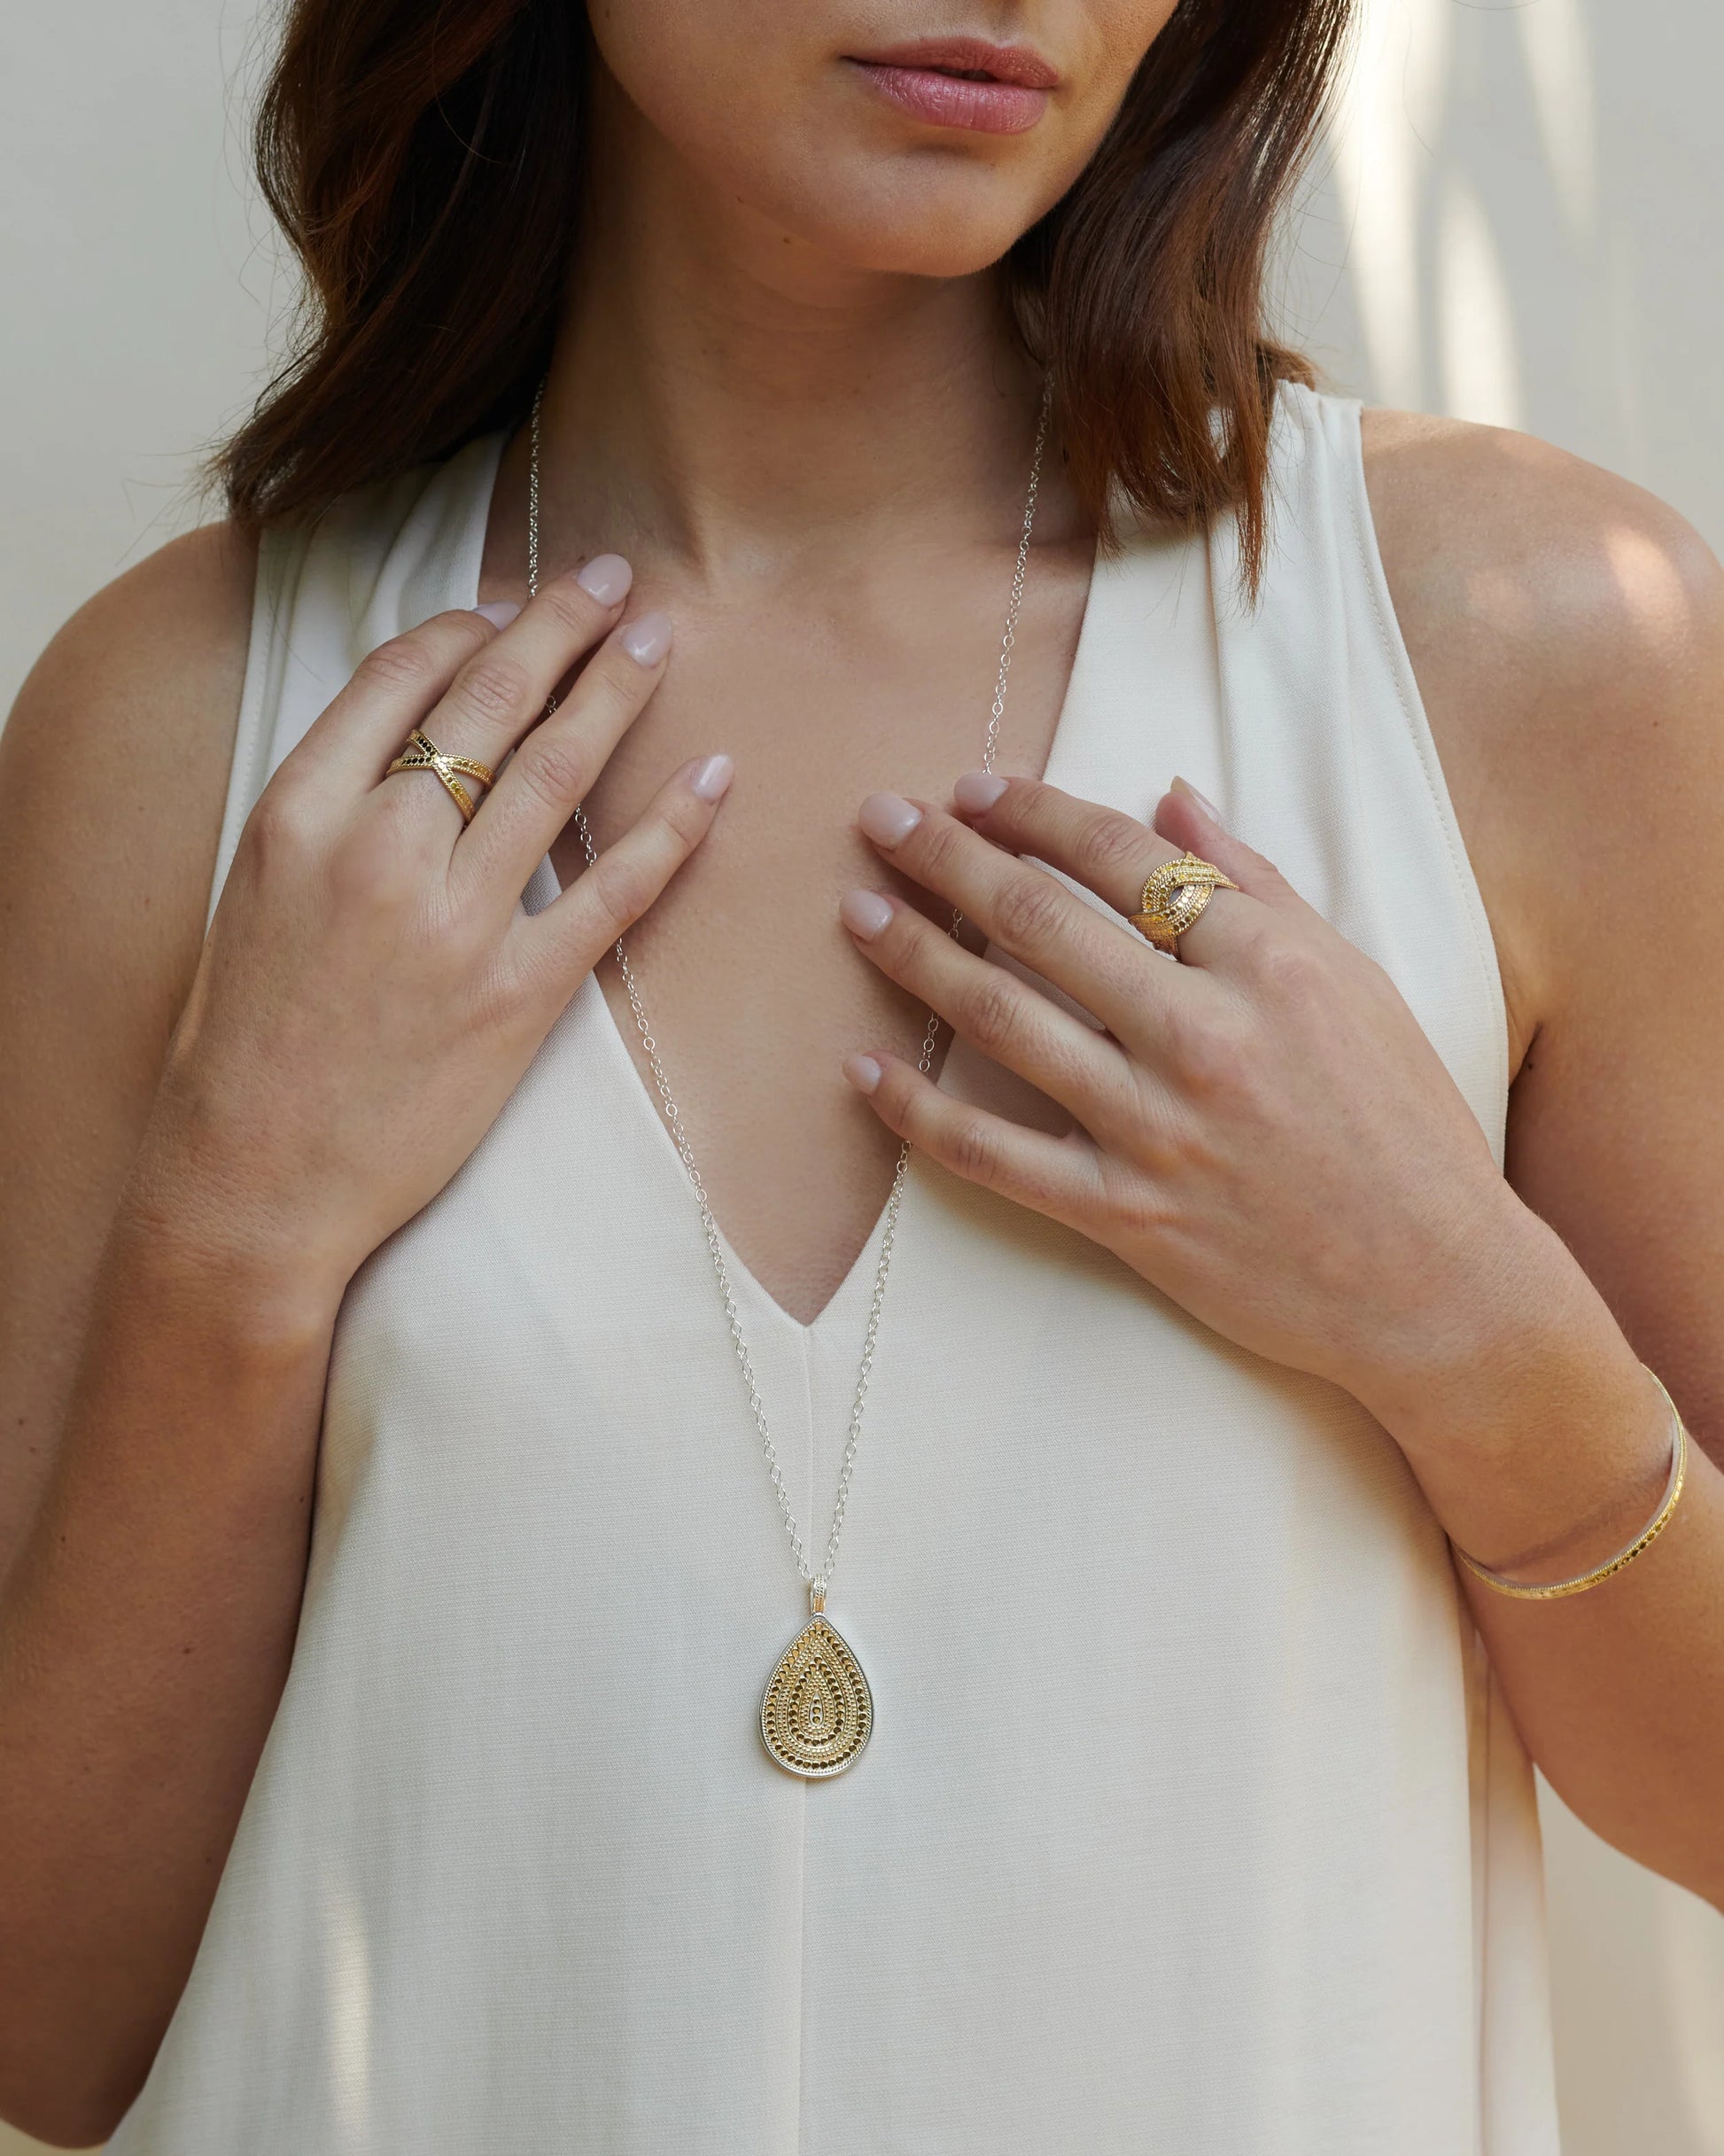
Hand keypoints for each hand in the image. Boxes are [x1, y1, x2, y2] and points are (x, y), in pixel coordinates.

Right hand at [132, 560, 730, 1308]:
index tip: (510, 606)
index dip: (468, 627)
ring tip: (658, 640)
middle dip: (561, 624)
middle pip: (491, 700)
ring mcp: (457, 923)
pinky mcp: (520, 996)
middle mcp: (381, 849)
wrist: (255, 1173)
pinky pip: (616, 891)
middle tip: (614, 579)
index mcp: (301, 813)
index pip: (399, 678)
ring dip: (617, 691)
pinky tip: (713, 776)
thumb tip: (415, 737)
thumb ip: (330, 807)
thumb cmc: (248, 1038)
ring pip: (559, 771)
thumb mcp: (256, 892)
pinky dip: (673, 827)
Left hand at [837, 772, 1563, 1435]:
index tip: (974, 786)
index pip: (1122, 857)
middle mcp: (1205, 1033)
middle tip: (881, 818)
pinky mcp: (1126, 1214)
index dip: (1034, 810)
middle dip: (946, 857)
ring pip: (1003, 1020)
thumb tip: (1172, 794)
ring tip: (859, 909)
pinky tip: (863, 1067)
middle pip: (1040, 920)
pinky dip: (918, 1109)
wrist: (1437, 1287)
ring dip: (916, 955)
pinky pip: (995, 1154)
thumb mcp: (1354, 981)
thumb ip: (1259, 884)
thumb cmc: (1406, 1124)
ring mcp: (1158, 1127)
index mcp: (1269, 961)